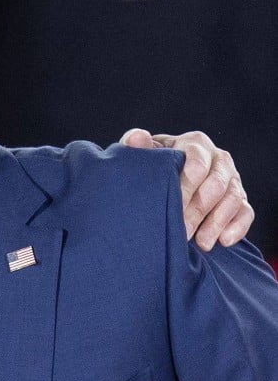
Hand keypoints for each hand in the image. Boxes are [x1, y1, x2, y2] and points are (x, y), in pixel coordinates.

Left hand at [121, 128, 253, 249]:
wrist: (160, 177)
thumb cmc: (150, 165)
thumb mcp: (141, 154)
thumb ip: (135, 144)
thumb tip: (138, 137)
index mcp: (195, 143)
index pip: (197, 164)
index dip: (186, 187)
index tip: (173, 208)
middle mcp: (218, 158)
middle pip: (215, 185)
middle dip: (199, 210)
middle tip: (183, 231)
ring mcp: (232, 178)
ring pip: (233, 199)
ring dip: (217, 223)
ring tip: (201, 243)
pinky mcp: (240, 198)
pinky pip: (246, 212)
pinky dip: (237, 227)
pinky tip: (223, 241)